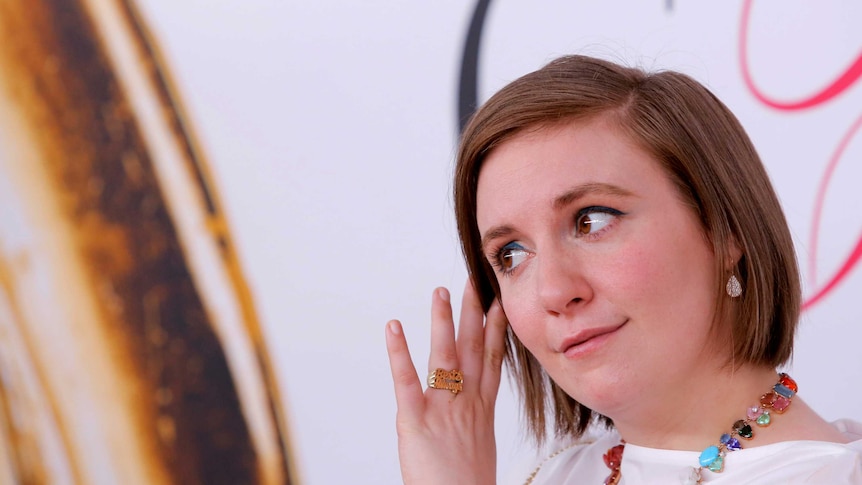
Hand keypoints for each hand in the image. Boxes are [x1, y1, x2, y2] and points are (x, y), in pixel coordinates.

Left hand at [385, 281, 506, 484]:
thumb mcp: (478, 445)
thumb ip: (472, 419)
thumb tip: (469, 408)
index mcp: (482, 409)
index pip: (493, 359)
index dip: (496, 329)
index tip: (499, 304)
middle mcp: (467, 402)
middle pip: (475, 348)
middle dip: (475, 312)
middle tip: (476, 282)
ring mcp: (443, 408)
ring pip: (445, 355)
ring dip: (443, 320)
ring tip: (441, 292)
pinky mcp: (416, 419)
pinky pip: (406, 378)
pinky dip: (399, 351)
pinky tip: (394, 326)